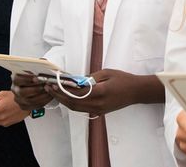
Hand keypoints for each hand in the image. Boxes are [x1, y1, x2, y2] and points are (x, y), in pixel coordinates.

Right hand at [12, 74, 52, 110]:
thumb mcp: (32, 71)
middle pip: (23, 92)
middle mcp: (15, 90)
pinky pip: (35, 105)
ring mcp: (19, 100)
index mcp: (15, 80)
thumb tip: (45, 70)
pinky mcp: (24, 106)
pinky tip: (50, 96)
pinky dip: (44, 101)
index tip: (37, 78)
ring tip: (51, 90)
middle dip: (36, 89)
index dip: (27, 79)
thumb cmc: (32, 77)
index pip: (18, 80)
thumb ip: (36, 70)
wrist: (28, 87)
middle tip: (46, 85)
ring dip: (43, 95)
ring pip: (30, 100)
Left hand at [45, 68, 161, 114]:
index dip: (62, 90)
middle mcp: (98, 104)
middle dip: (59, 96)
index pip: (75, 94)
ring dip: (63, 101)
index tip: (53, 84)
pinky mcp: (100, 112)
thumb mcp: (106, 73)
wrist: (136, 92)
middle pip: (73, 103)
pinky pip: (82, 109)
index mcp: (99, 93)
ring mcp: (99, 110)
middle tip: (49, 88)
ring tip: (54, 93)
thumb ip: (90, 77)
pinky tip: (66, 98)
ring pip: (76, 108)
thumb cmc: (123, 80)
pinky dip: (72, 104)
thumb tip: (76, 80)